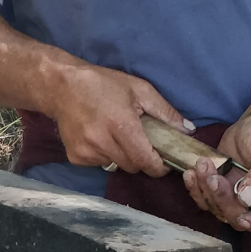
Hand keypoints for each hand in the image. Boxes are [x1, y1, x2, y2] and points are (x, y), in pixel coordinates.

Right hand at [46, 65, 191, 176]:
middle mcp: (103, 143)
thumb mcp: (139, 89)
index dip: (158, 166)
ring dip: (121, 156)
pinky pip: (99, 164)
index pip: (146, 161)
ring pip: (116, 166)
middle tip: (140, 142)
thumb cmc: (103, 84)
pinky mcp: (75, 157)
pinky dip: (104, 155)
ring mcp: (87, 151)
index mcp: (122, 126)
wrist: (62, 86)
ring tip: (116, 136)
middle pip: (132, 167)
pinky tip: (99, 138)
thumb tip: (188, 130)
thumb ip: (165, 112)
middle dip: (141, 159)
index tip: (163, 162)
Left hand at [183, 112, 250, 239]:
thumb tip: (248, 199)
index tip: (246, 216)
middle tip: (213, 177)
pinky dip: (196, 189)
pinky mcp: (222, 194)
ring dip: (207, 192)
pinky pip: (206, 200)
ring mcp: (241, 202)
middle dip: (224, 201)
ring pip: (220, 211)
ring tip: (202, 166)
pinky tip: (191, 173)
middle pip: (243, 220)